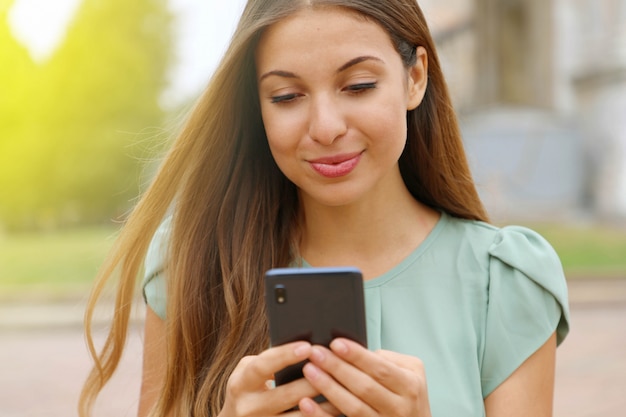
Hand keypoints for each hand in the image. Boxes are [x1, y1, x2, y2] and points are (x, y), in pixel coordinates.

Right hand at [218, 341, 340, 416]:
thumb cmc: (250, 386)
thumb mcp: (250, 370)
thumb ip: (270, 359)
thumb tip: (306, 347)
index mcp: (240, 384)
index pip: (262, 367)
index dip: (284, 356)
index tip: (308, 346)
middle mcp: (248, 408)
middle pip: (286, 395)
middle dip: (313, 381)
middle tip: (335, 367)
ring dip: (324, 404)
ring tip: (344, 389)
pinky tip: (338, 408)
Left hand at [300, 338, 431, 416]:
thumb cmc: (408, 397)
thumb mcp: (411, 373)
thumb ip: (388, 360)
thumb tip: (356, 352)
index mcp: (409, 386)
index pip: (379, 368)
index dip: (356, 356)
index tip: (336, 344)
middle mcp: (399, 407)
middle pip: (364, 386)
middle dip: (337, 368)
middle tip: (316, 353)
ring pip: (352, 407)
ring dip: (328, 388)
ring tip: (310, 371)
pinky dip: (321, 416)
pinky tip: (307, 404)